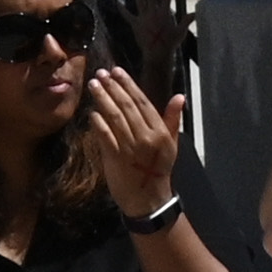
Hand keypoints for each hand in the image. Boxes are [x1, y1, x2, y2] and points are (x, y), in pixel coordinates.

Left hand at [79, 63, 184, 222]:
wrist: (149, 199)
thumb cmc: (158, 169)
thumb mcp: (171, 144)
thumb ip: (172, 119)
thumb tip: (179, 96)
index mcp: (160, 132)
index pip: (143, 102)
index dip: (129, 85)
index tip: (117, 71)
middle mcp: (147, 138)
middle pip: (127, 107)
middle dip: (113, 87)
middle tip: (101, 73)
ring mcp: (130, 148)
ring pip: (115, 118)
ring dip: (103, 99)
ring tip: (94, 86)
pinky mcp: (116, 158)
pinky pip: (105, 136)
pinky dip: (98, 123)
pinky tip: (92, 112)